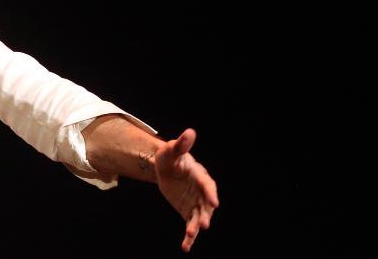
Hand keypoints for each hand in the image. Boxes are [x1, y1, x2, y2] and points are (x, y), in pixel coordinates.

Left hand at [154, 128, 218, 251]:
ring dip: (196, 226)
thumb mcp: (171, 150)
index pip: (207, 184)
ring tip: (190, 234)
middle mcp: (202, 191)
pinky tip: (185, 247)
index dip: (210, 193)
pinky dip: (189, 237)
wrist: (165, 168)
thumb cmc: (170, 157)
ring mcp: (196, 203)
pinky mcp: (189, 212)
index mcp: (199, 175)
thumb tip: (190, 132)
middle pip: (206, 205)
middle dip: (206, 214)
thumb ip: (181, 145)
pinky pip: (190, 225)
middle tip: (205, 224)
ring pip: (199, 217)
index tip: (214, 202)